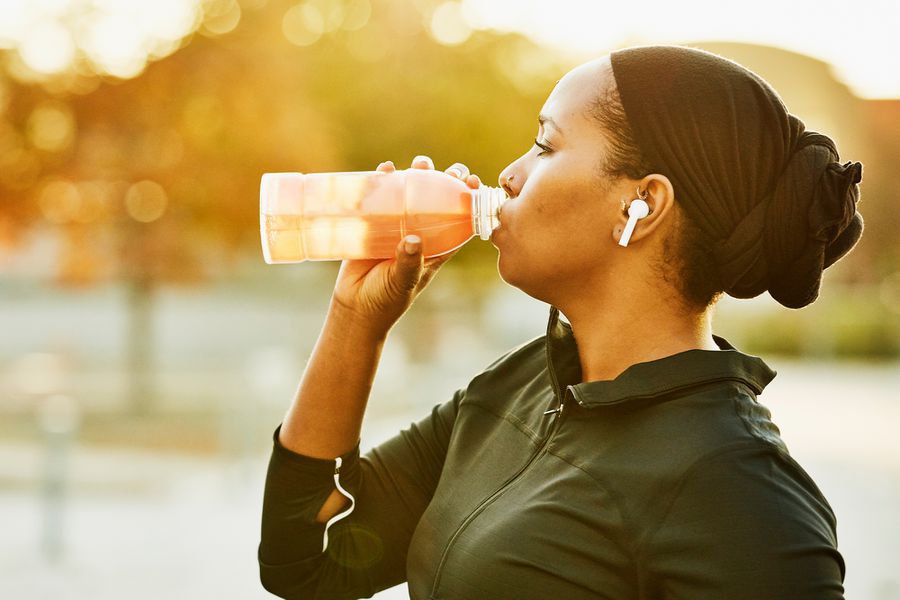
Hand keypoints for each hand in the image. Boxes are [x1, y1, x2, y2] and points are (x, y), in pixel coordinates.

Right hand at [329, 155, 481, 335]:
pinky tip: (385, 169)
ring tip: (421, 163)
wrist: (354, 306)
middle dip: (446, 181)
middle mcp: (420, 232)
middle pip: (438, 200)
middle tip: (450, 171)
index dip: (470, 201)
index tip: (474, 183)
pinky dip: (383, 180)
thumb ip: (409, 263)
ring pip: (412, 193)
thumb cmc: (386, 299)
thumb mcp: (403, 282)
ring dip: (418, 174)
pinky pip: (380, 196)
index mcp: (437, 247)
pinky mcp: (373, 222)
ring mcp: (396, 225)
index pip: (460, 220)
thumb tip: (413, 240)